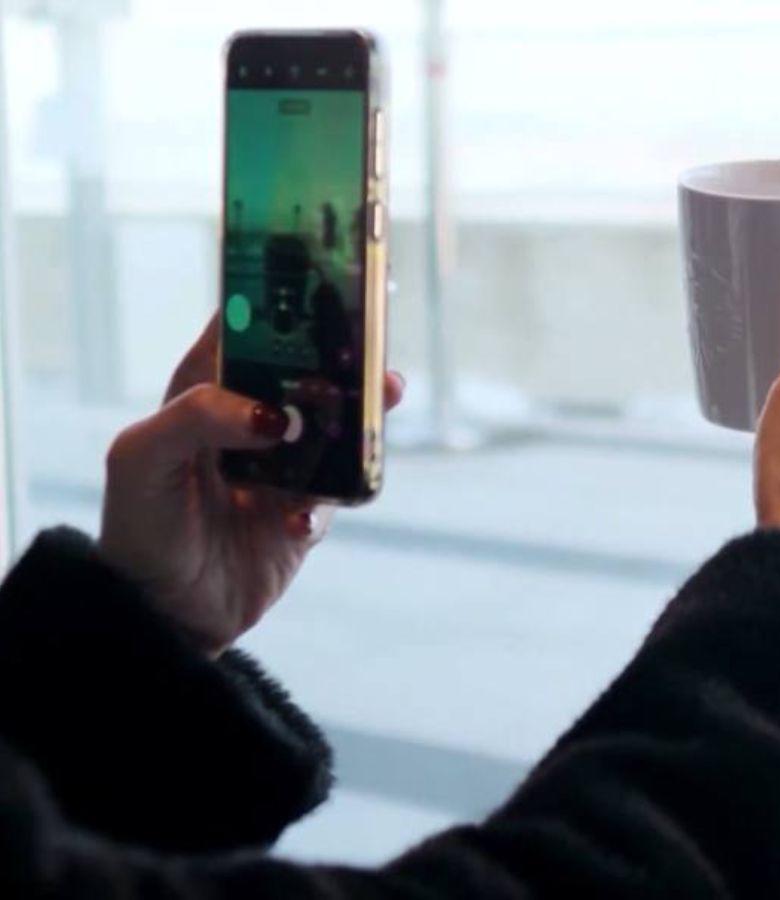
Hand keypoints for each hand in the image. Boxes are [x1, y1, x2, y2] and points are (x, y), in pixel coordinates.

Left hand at [99, 317, 404, 655]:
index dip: (279, 300)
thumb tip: (276, 415)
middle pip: (307, 370)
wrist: (167, 617)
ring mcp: (283, 466)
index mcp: (203, 392)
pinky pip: (339, 492)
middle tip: (371, 343)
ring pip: (338, 423)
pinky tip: (299, 520)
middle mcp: (248, 421)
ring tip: (384, 397)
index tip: (321, 280)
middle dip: (342, 355)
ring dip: (362, 413)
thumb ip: (198, 417)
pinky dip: (333, 500)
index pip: (245, 329)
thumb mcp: (142, 459)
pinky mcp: (306, 510)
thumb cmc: (140, 528)